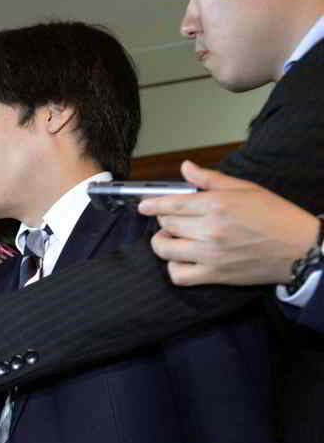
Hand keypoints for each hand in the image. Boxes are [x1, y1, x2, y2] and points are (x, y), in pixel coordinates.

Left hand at [142, 161, 319, 286]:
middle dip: (164, 220)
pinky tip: (182, 259)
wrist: (299, 248)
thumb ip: (211, 179)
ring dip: (163, 243)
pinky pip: (178, 275)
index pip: (171, 204)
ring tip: (173, 239)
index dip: (152, 204)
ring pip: (165, 249)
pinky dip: (173, 268)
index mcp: (217, 204)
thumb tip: (185, 167)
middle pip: (166, 225)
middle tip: (174, 220)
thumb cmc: (275, 215)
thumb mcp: (246, 189)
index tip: (143, 206)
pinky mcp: (214, 275)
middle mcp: (210, 229)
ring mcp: (210, 254)